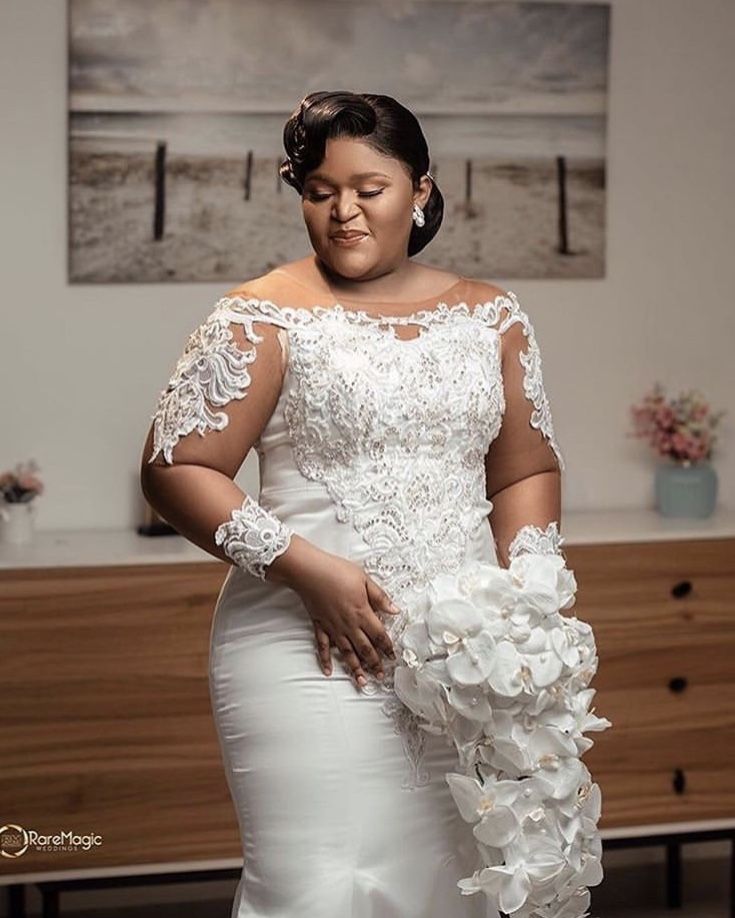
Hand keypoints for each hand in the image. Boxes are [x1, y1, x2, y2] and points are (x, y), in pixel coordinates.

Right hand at [293, 551, 399, 687]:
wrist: (309, 571)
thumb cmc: (336, 571)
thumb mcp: (364, 580)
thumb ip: (380, 597)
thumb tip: (394, 610)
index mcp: (362, 613)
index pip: (379, 635)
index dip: (387, 648)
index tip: (392, 657)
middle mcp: (349, 625)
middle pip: (365, 649)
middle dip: (374, 663)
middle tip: (380, 676)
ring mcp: (333, 627)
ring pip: (347, 653)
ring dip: (355, 668)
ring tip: (362, 682)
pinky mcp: (320, 625)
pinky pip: (323, 647)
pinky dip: (326, 660)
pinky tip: (328, 671)